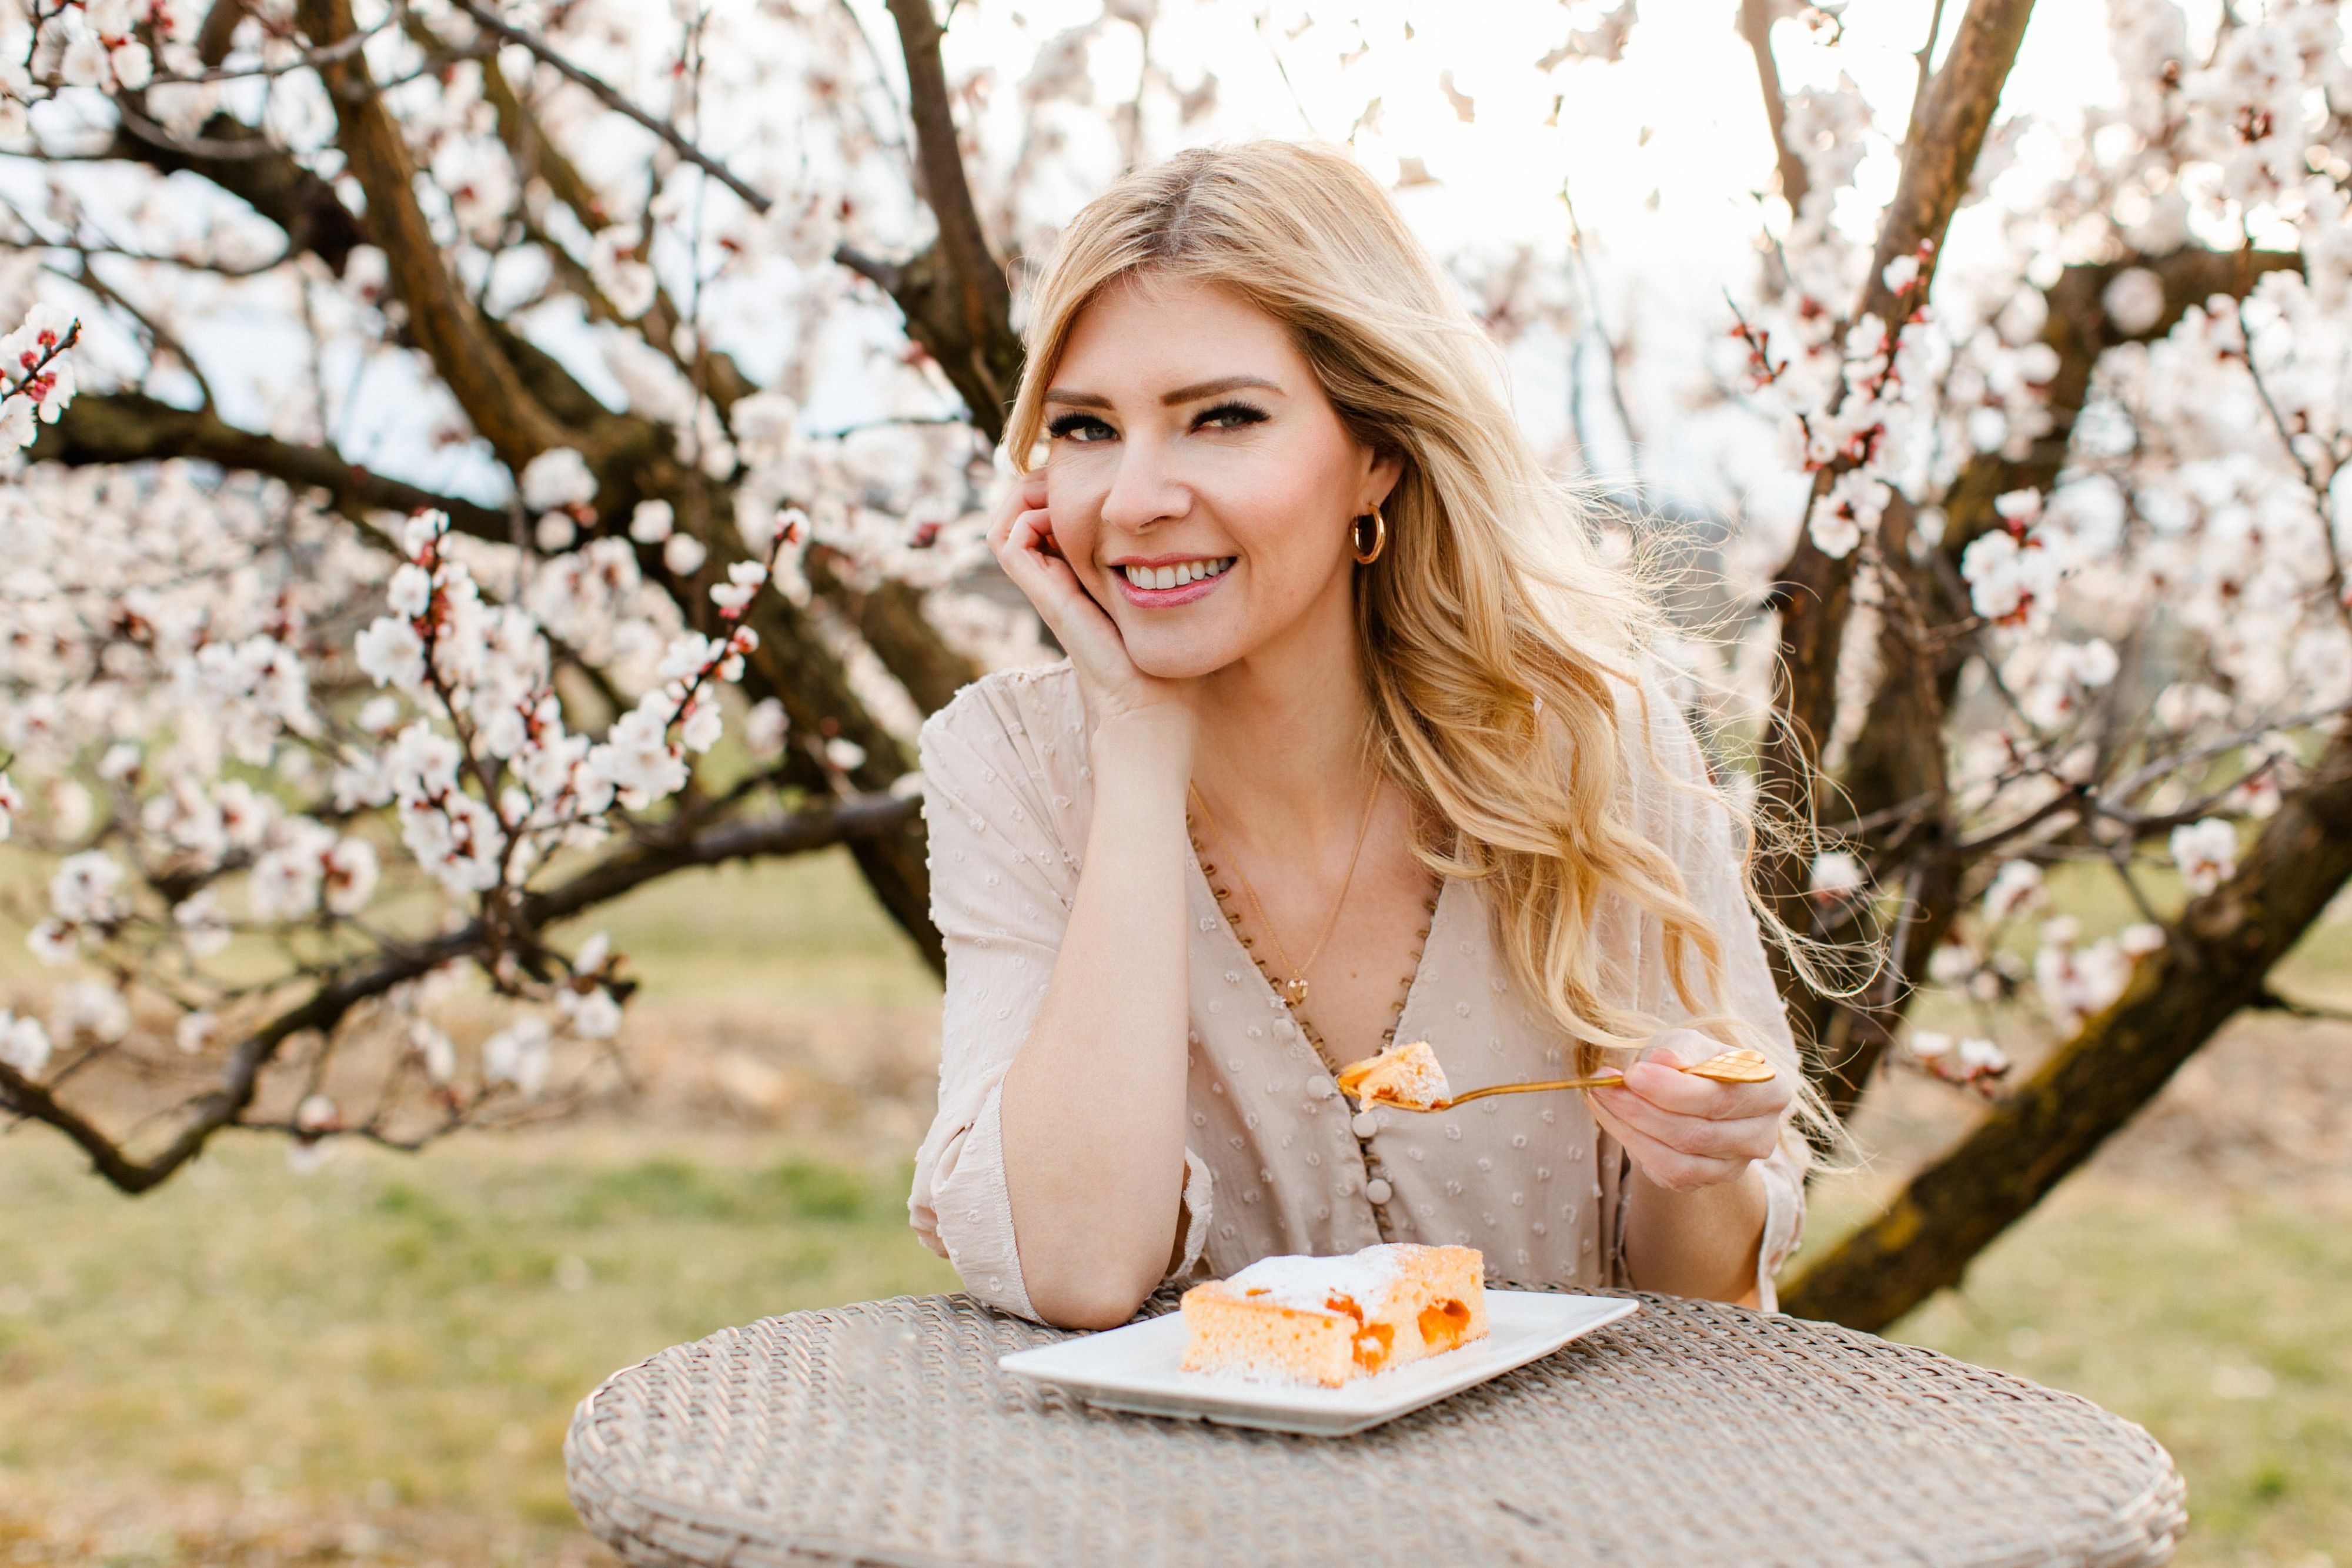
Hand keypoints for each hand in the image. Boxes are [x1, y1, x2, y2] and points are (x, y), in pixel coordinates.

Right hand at [986, 470, 1196, 738]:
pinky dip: (1026, 515)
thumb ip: (1175, 566)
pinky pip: (1008, 542)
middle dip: (1046, 480)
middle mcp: (1059, 578)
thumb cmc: (1172, 660)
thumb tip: (1193, 523)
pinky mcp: (1045, 597)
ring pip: (1007, 523)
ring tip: (1065, 484)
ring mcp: (1048, 588)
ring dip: (1030, 493)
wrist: (1154, 705)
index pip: (1054, 514)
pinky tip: (1065, 514)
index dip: (1065, 484)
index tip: (1100, 470)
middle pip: (1025, 512)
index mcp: (1084, 576)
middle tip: (1078, 468)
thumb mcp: (1173, 596)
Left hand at [1585, 1030, 1792, 1192]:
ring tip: (1601, 1097)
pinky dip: (1634, 1144)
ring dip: (1631, 1127)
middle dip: (1643, 1109)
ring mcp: (1737, 1163)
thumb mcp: (1687, 1043)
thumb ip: (1677, 1049)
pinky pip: (1668, 1172)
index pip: (1723, 1096)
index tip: (1632, 1073)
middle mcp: (1762, 1132)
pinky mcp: (1708, 1180)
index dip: (1675, 1090)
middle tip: (1603, 1085)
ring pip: (1680, 1157)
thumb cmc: (1694, 1062)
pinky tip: (1613, 1118)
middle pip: (1699, 1132)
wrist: (1692, 1094)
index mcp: (1769, 1088)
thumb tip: (1660, 1061)